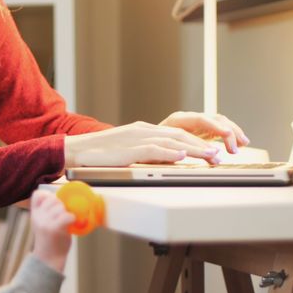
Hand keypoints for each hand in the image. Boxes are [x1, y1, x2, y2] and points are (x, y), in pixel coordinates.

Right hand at [30, 190, 75, 272]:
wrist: (48, 259)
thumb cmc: (49, 241)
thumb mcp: (42, 224)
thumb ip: (47, 213)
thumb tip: (60, 199)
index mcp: (35, 214)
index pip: (37, 195)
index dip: (47, 195)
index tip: (54, 202)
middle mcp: (38, 217)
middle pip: (52, 199)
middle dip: (61, 205)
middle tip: (63, 215)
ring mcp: (46, 222)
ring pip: (61, 207)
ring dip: (67, 212)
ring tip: (67, 222)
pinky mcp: (55, 228)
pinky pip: (67, 216)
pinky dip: (72, 218)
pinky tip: (72, 224)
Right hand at [64, 121, 220, 166]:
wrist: (72, 151)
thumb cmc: (97, 156)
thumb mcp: (126, 152)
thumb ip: (146, 155)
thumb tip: (167, 162)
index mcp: (143, 130)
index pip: (177, 133)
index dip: (198, 141)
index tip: (214, 151)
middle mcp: (142, 130)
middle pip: (180, 134)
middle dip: (203, 143)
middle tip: (220, 154)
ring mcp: (134, 138)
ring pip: (170, 140)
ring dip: (193, 148)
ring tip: (211, 155)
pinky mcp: (126, 149)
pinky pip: (151, 149)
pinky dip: (168, 152)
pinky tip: (181, 156)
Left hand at [159, 111, 249, 153]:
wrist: (145, 143)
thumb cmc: (150, 147)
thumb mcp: (159, 149)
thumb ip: (174, 150)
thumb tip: (188, 155)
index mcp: (177, 120)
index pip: (201, 119)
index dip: (215, 128)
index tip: (226, 135)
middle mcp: (188, 119)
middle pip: (214, 119)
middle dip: (228, 132)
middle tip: (235, 148)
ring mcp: (196, 124)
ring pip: (220, 123)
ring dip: (233, 133)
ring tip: (242, 145)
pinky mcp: (201, 131)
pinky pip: (220, 130)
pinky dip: (230, 136)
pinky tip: (239, 144)